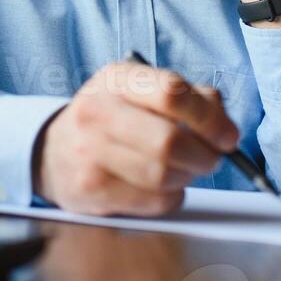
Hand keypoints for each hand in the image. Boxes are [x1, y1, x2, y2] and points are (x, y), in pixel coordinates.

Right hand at [33, 62, 238, 215]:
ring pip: (164, 176)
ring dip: (187, 178)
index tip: (227, 136)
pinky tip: (161, 186)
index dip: (209, 118)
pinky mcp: (91, 190)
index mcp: (116, 78)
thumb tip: (222, 122)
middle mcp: (97, 111)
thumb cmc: (111, 120)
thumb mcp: (140, 92)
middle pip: (169, 141)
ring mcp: (89, 152)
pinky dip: (170, 197)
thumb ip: (187, 97)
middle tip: (212, 159)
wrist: (53, 153)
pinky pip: (153, 202)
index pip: (171, 92)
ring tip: (183, 171)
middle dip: (204, 156)